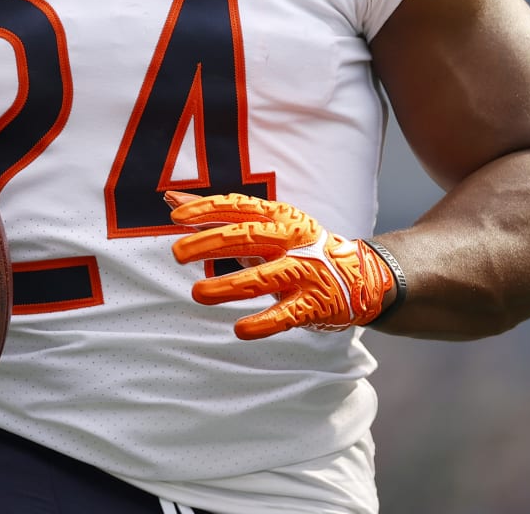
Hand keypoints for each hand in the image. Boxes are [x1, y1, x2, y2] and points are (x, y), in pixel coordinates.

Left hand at [168, 192, 397, 339]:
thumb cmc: (295, 247)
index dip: (207, 210)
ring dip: (229, 286)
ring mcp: (304, 271)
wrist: (357, 275)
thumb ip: (217, 215)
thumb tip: (172, 201)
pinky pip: (286, 314)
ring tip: (198, 293)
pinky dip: (263, 323)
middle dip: (210, 244)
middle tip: (177, 254)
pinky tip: (240, 329)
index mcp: (278, 216)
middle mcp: (292, 240)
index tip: (176, 218)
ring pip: (264, 277)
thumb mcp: (263, 225)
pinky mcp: (313, 303)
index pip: (237, 207)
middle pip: (247, 237)